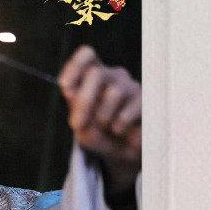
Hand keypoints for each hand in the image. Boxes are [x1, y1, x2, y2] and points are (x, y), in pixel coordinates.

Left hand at [58, 44, 140, 194]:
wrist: (121, 153)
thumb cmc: (98, 133)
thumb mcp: (80, 124)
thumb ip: (75, 108)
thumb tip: (73, 93)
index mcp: (93, 76)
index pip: (87, 56)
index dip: (75, 66)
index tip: (65, 87)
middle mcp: (113, 76)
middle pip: (96, 73)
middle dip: (84, 101)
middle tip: (78, 124)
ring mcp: (131, 87)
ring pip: (113, 93)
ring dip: (103, 117)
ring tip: (106, 128)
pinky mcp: (145, 101)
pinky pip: (128, 111)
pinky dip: (118, 127)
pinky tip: (120, 131)